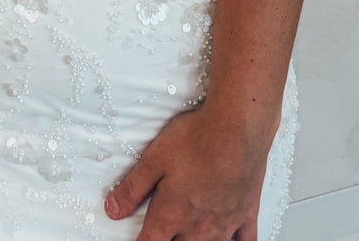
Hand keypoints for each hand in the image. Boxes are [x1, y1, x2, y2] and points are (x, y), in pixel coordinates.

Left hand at [103, 106, 268, 240]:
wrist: (237, 128)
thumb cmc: (196, 139)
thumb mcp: (153, 159)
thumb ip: (132, 187)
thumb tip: (112, 210)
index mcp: (171, 215)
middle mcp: (198, 227)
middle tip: (166, 235)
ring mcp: (225, 223)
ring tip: (191, 238)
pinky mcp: (247, 214)